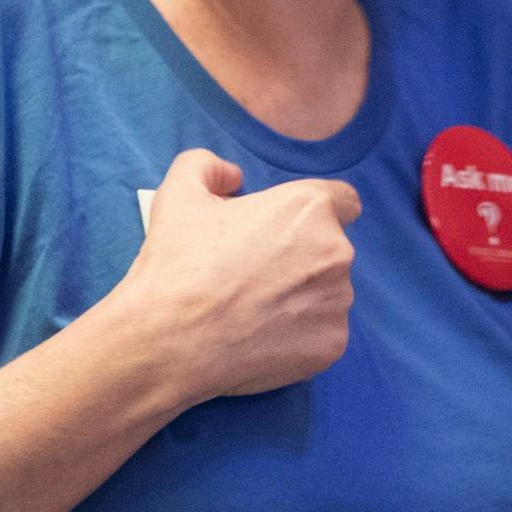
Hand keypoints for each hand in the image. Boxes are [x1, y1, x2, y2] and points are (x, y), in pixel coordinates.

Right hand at [109, 148, 358, 405]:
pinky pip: (323, 333)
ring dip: (301, 297)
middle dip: (300, 259)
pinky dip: (299, 336)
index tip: (287, 232)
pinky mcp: (332, 345)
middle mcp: (336, 252)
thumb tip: (232, 178)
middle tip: (253, 276)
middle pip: (330, 250)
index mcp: (308, 209)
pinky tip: (261, 338)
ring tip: (254, 311)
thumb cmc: (177, 265)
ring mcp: (338, 302)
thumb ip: (207, 166)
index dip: (313, 216)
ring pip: (328, 293)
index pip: (343, 202)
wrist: (168, 343)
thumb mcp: (178, 195)